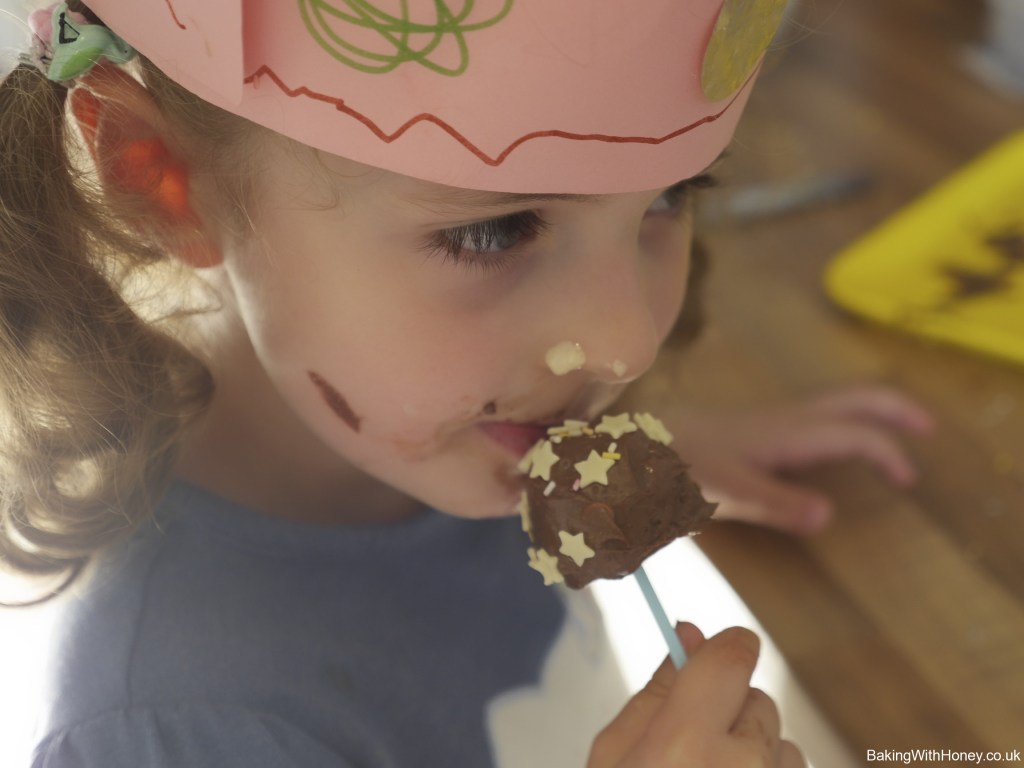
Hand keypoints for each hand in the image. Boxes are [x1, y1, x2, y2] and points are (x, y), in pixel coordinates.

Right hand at [589, 624, 804, 767]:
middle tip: (691, 751)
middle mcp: (743, 767)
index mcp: (685, 747)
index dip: (724, 649)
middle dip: (729, 714)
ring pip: (781, 742)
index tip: (709, 654)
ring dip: (754, 754)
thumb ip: (655, 693)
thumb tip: (687, 634)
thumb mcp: (611, 757)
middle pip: (756, 699)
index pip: (733, 657)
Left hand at [665, 385, 934, 533]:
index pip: (854, 433)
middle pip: (852, 398)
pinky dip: (844, 420)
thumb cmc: (681, 467)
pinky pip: (815, 414)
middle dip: (893, 408)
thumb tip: (828, 516)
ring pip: (833, 402)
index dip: (887, 453)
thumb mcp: (727, 492)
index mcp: (787, 432)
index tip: (908, 482)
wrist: (639, 445)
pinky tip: (838, 443)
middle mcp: (785, 419)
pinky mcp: (756, 428)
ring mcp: (770, 420)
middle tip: (928, 426)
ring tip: (897, 430)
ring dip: (870, 411)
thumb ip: (775, 504)